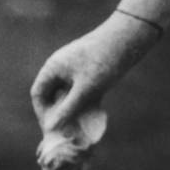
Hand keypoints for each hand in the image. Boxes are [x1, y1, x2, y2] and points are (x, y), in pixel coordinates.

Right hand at [31, 12, 157, 132]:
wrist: (130, 37)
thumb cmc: (105, 61)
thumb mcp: (86, 89)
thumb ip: (67, 109)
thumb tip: (50, 127)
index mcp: (54, 67)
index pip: (39, 94)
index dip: (43, 113)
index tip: (52, 130)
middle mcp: (62, 67)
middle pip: (53, 94)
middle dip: (59, 113)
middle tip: (67, 132)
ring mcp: (77, 68)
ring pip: (69, 93)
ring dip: (73, 110)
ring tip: (80, 129)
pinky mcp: (91, 70)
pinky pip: (82, 90)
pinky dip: (85, 102)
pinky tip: (94, 116)